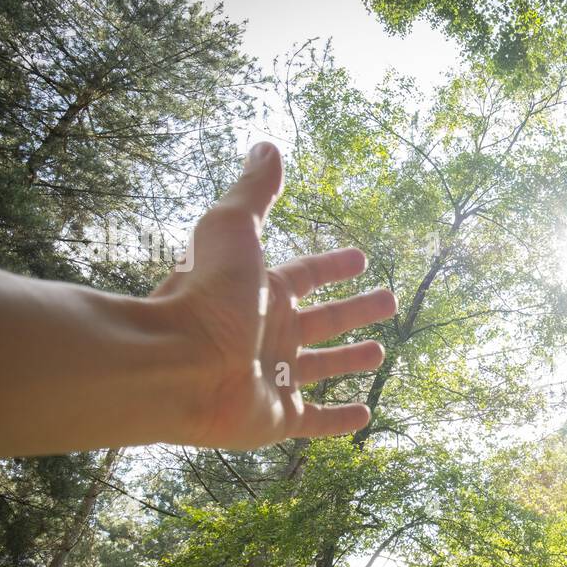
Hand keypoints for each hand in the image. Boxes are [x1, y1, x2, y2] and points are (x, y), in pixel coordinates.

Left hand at [152, 142, 396, 448]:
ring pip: (323, 367)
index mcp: (262, 293)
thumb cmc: (205, 296)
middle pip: (323, 320)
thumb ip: (254, 192)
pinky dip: (340, 420)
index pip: (307, 276)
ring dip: (351, 360)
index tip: (362, 258)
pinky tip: (365, 417)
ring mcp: (275, 377)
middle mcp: (270, 334)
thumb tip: (267, 146)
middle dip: (356, 310)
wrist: (176, 365)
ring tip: (381, 352)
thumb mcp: (233, 230)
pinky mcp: (278, 418)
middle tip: (390, 300)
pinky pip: (316, 420)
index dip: (334, 266)